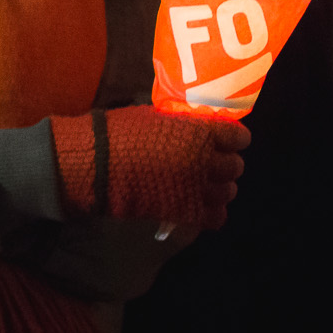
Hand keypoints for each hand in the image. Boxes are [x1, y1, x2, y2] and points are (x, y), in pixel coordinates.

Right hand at [50, 105, 249, 228]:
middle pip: (235, 166)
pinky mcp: (186, 212)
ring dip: (219, 187)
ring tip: (203, 185)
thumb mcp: (153, 116)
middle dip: (224, 163)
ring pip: (229, 192)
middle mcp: (205, 162)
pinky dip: (211, 212)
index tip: (225, 139)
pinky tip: (199, 205)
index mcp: (200, 134)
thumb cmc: (117, 134)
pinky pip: (216, 216)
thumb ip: (181, 123)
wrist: (93, 166)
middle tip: (210, 162)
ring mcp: (197, 189)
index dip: (233, 138)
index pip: (238, 137)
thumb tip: (194, 125)